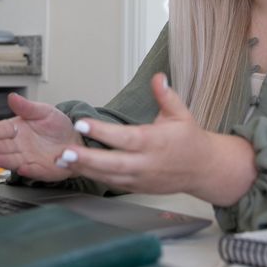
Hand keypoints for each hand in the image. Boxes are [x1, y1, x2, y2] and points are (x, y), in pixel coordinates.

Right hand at [0, 92, 83, 181]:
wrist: (75, 141)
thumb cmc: (57, 126)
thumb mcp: (43, 111)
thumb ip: (27, 106)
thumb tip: (12, 97)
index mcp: (16, 128)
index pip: (0, 130)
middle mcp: (18, 145)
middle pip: (1, 147)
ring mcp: (26, 158)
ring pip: (11, 160)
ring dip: (3, 160)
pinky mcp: (38, 170)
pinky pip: (31, 171)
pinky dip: (26, 171)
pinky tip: (21, 168)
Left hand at [62, 74, 256, 203]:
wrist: (204, 169)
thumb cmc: (189, 140)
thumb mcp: (181, 114)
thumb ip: (166, 96)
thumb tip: (158, 77)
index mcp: (155, 142)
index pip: (124, 137)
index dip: (102, 131)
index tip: (82, 123)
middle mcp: (146, 163)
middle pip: (112, 163)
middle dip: (87, 159)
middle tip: (64, 152)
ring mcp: (141, 179)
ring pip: (109, 177)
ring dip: (85, 170)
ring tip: (62, 161)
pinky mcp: (138, 188)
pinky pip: (113, 184)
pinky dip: (95, 178)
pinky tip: (77, 170)